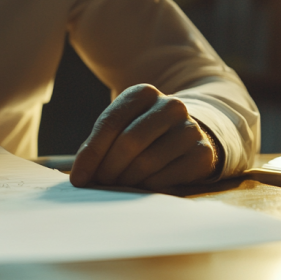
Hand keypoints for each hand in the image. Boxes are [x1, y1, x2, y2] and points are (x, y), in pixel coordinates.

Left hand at [69, 84, 219, 191]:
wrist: (188, 134)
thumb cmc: (144, 134)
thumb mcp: (121, 128)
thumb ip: (99, 146)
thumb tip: (79, 175)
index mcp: (143, 93)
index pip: (111, 122)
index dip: (92, 153)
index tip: (78, 178)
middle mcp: (170, 105)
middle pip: (129, 142)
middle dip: (108, 168)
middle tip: (100, 183)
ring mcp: (189, 128)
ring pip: (147, 162)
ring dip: (126, 180)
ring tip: (118, 185)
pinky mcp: (202, 153)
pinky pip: (166, 177)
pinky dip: (147, 186)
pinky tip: (142, 185)